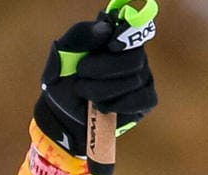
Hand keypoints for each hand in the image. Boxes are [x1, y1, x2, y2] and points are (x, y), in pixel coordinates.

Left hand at [33, 2, 159, 150]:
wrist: (63, 113)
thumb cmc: (64, 80)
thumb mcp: (61, 55)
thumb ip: (80, 36)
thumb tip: (105, 28)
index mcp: (115, 36)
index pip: (131, 31)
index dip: (124, 38)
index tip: (110, 46)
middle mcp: (134, 53)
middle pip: (134, 59)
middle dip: (103, 69)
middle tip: (81, 74)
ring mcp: (143, 76)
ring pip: (134, 81)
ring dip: (102, 90)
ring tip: (84, 93)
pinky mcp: (145, 100)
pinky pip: (142, 99)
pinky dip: (119, 104)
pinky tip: (102, 106)